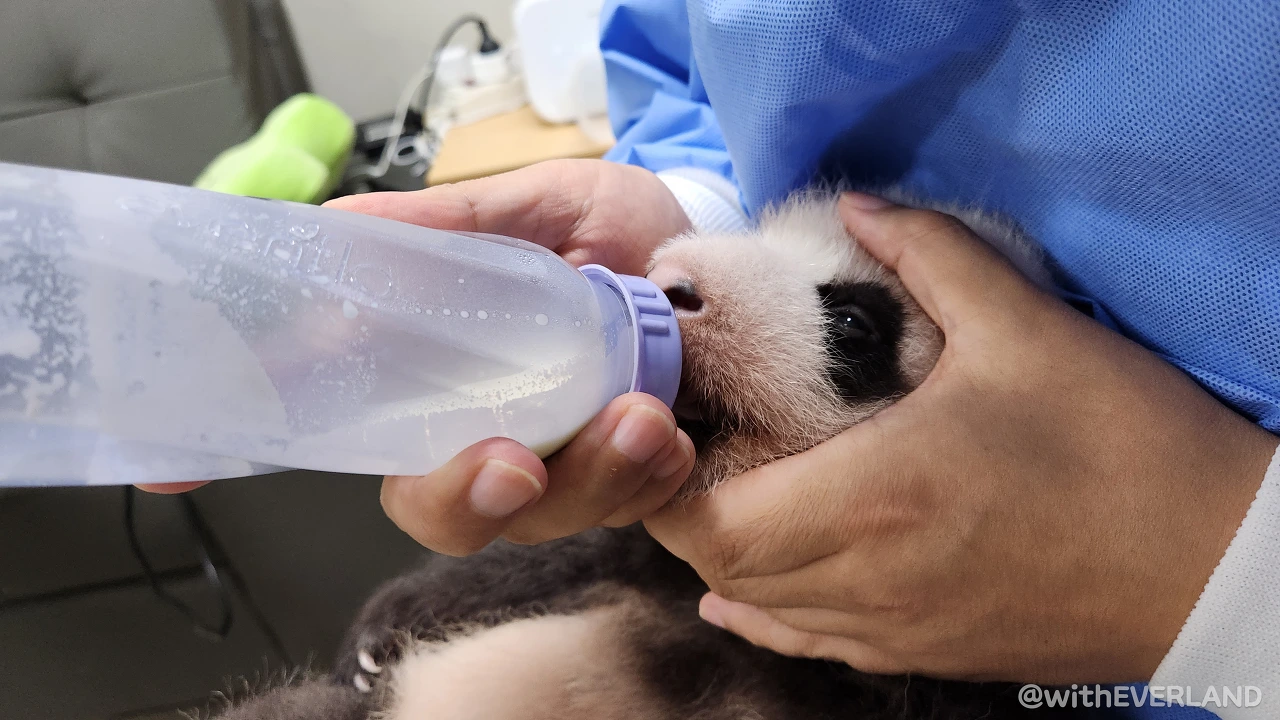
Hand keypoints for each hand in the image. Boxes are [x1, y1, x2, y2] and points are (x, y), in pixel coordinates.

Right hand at [143, 160, 696, 553]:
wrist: (711, 255)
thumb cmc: (609, 230)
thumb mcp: (530, 210)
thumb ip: (447, 228)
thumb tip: (339, 225)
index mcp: (442, 380)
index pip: (340, 425)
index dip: (259, 451)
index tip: (172, 466)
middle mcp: (490, 435)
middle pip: (437, 508)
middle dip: (466, 496)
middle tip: (512, 461)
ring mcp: (562, 466)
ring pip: (543, 517)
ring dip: (590, 476)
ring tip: (643, 416)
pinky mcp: (632, 482)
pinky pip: (629, 507)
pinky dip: (649, 478)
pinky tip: (669, 438)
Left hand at [645, 193, 1278, 684]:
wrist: (1218, 566)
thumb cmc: (1126, 447)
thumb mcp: (1026, 329)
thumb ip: (929, 254)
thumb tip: (856, 207)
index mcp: (875, 498)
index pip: (713, 522)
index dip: (664, 484)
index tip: (665, 427)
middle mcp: (868, 578)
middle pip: (724, 566)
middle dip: (685, 510)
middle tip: (688, 445)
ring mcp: (895, 628)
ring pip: (764, 607)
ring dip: (725, 555)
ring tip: (721, 494)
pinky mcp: (928, 652)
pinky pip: (814, 642)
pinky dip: (766, 611)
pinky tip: (743, 594)